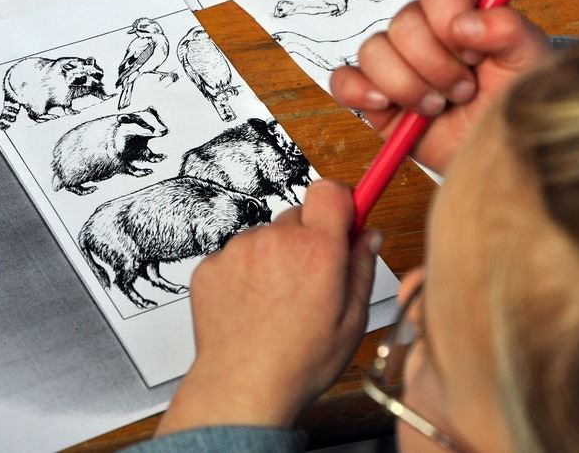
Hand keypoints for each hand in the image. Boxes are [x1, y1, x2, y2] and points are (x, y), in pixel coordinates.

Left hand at [156, 180, 381, 435]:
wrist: (241, 387)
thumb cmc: (298, 363)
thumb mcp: (352, 321)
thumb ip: (361, 268)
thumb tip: (367, 236)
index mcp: (317, 251)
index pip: (331, 191)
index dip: (341, 202)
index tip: (344, 216)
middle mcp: (275, 241)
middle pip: (298, 215)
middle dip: (308, 238)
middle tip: (310, 278)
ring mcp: (238, 250)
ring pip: (265, 237)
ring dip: (274, 257)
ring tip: (276, 302)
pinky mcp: (210, 264)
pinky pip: (235, 255)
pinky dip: (244, 273)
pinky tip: (251, 305)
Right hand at [330, 0, 549, 172]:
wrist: (490, 151)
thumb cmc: (508, 105)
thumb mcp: (527, 62)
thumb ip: (509, 30)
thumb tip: (468, 23)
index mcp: (460, 12)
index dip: (451, 23)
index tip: (475, 57)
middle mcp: (423, 33)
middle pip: (403, 24)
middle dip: (434, 65)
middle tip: (461, 92)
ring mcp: (394, 63)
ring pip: (373, 51)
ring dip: (406, 84)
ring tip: (433, 108)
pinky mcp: (372, 94)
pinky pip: (344, 81)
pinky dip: (358, 91)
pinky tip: (386, 104)